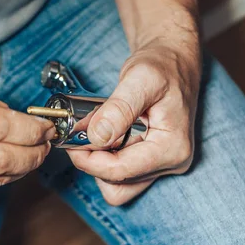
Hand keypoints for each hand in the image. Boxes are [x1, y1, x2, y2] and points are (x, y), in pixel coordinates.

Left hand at [67, 41, 200, 204]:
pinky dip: (106, 158)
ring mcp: (162, 165)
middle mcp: (171, 163)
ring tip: (98, 129)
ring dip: (99, 161)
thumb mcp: (141, 79)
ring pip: (118, 184)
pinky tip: (106, 133)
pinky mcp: (151, 161)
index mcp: (172, 148)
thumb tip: (97, 137)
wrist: (173, 61)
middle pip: (118, 183)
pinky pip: (121, 172)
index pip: (121, 172)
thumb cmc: (162, 66)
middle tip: (83, 132)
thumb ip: (119, 109)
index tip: (72, 140)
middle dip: (94, 161)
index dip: (89, 160)